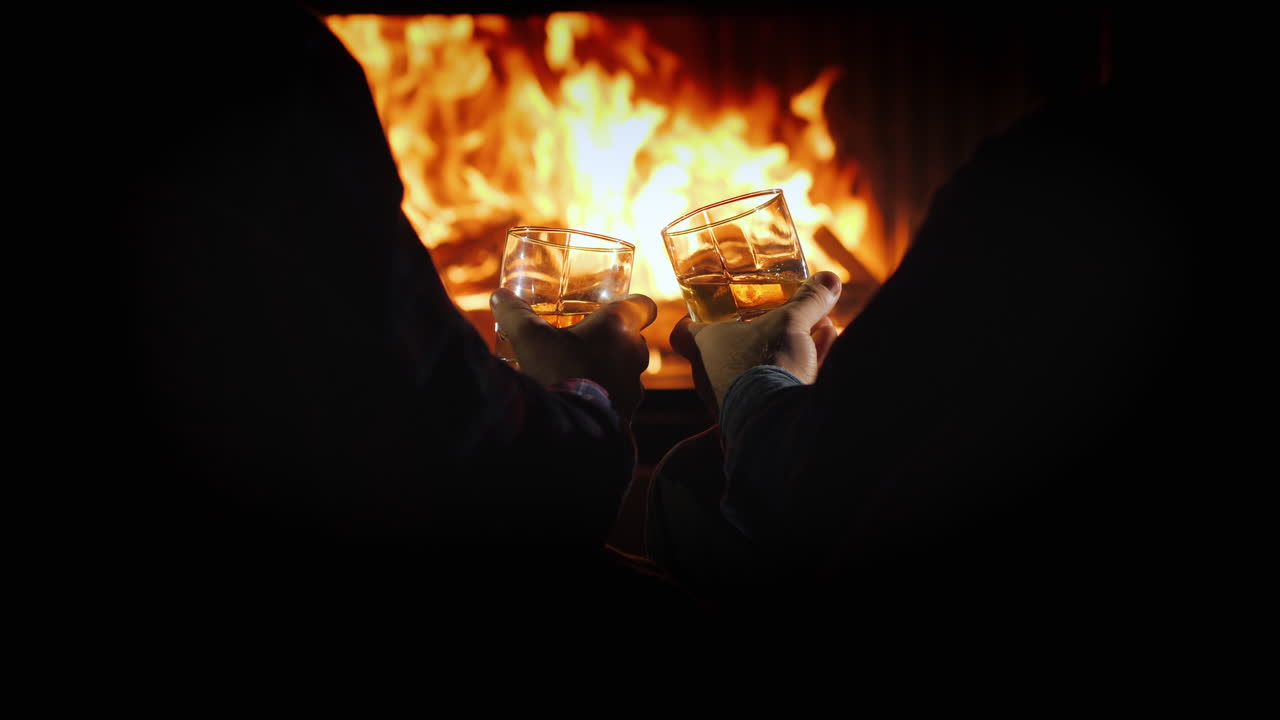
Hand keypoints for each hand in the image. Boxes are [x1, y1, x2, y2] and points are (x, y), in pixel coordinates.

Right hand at [490, 290, 658, 422]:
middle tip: (584, 343)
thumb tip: (500, 296)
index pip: (644, 305)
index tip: (618, 306)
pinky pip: (619, 400)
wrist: (569, 431)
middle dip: (611, 340)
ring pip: (625, 371)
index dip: (633, 304)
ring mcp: (634, 387)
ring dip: (607, 371)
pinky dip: (604, 398)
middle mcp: (635, 355)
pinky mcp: (627, 414)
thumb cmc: (555, 372)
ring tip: (578, 375)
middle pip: (632, 339)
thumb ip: (515, 313)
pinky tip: (580, 402)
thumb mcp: (529, 337)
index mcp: (618, 327)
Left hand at [670, 271, 841, 415]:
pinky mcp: (756, 415)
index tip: (704, 313)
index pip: (682, 333)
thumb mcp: (791, 323)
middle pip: (729, 346)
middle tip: (784, 315)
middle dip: (761, 330)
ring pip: (759, 364)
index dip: (691, 321)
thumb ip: (809, 299)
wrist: (776, 420)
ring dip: (787, 346)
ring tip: (818, 327)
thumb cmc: (767, 364)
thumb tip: (829, 279)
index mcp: (704, 347)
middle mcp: (711, 374)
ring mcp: (732, 398)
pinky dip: (801, 365)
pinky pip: (776, 383)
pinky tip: (826, 347)